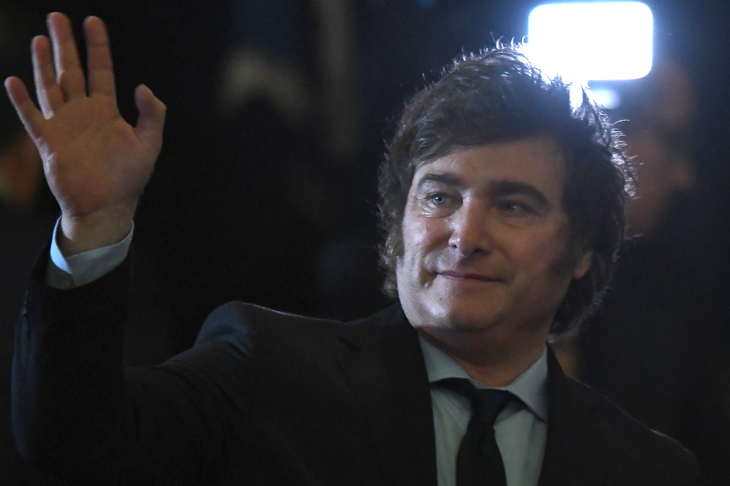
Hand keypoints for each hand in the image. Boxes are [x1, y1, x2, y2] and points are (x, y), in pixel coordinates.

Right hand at [4, 13, 165, 253]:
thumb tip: (143, 86)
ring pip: (50, 87)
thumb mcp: (149, 144)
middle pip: (71, 70)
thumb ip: (152, 115)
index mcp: (107, 111)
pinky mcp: (48, 142)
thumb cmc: (129, 178)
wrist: (107, 207)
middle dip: (64, 44)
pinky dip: (22, 100)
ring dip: (42, 63)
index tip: (93, 22)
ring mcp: (63, 126)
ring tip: (39, 38)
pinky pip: (32, 117)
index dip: (97, 46)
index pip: (101, 70)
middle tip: (57, 17)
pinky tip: (14, 81)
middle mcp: (83, 113)